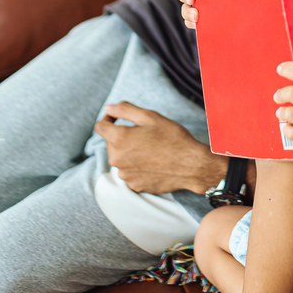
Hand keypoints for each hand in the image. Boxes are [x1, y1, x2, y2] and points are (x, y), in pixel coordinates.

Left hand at [94, 101, 224, 193]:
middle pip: (111, 143)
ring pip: (121, 158)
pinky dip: (137, 166)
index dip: (108, 119)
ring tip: (152, 150)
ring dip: (130, 152)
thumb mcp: (151, 117)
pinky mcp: (133, 185)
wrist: (192, 166)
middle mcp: (116, 158)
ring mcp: (124, 174)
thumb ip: (125, 110)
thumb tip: (108, 107)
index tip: (118, 118)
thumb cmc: (174, 139)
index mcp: (119, 139)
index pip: (100, 127)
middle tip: (146, 134)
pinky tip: (154, 163)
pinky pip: (130, 172)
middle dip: (123, 136)